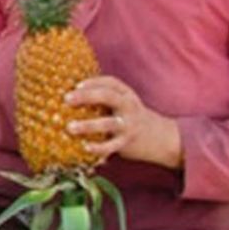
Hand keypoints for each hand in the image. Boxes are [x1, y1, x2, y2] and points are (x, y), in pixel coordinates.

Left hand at [65, 76, 183, 168]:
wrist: (161, 137)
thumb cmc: (131, 117)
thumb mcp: (124, 102)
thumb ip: (105, 97)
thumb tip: (70, 95)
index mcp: (126, 94)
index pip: (110, 82)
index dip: (92, 82)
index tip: (75, 85)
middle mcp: (128, 106)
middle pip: (108, 96)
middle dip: (86, 96)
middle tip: (66, 99)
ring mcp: (128, 125)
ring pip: (108, 123)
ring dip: (88, 125)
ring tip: (70, 127)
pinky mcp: (127, 142)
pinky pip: (111, 146)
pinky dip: (98, 147)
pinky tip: (84, 147)